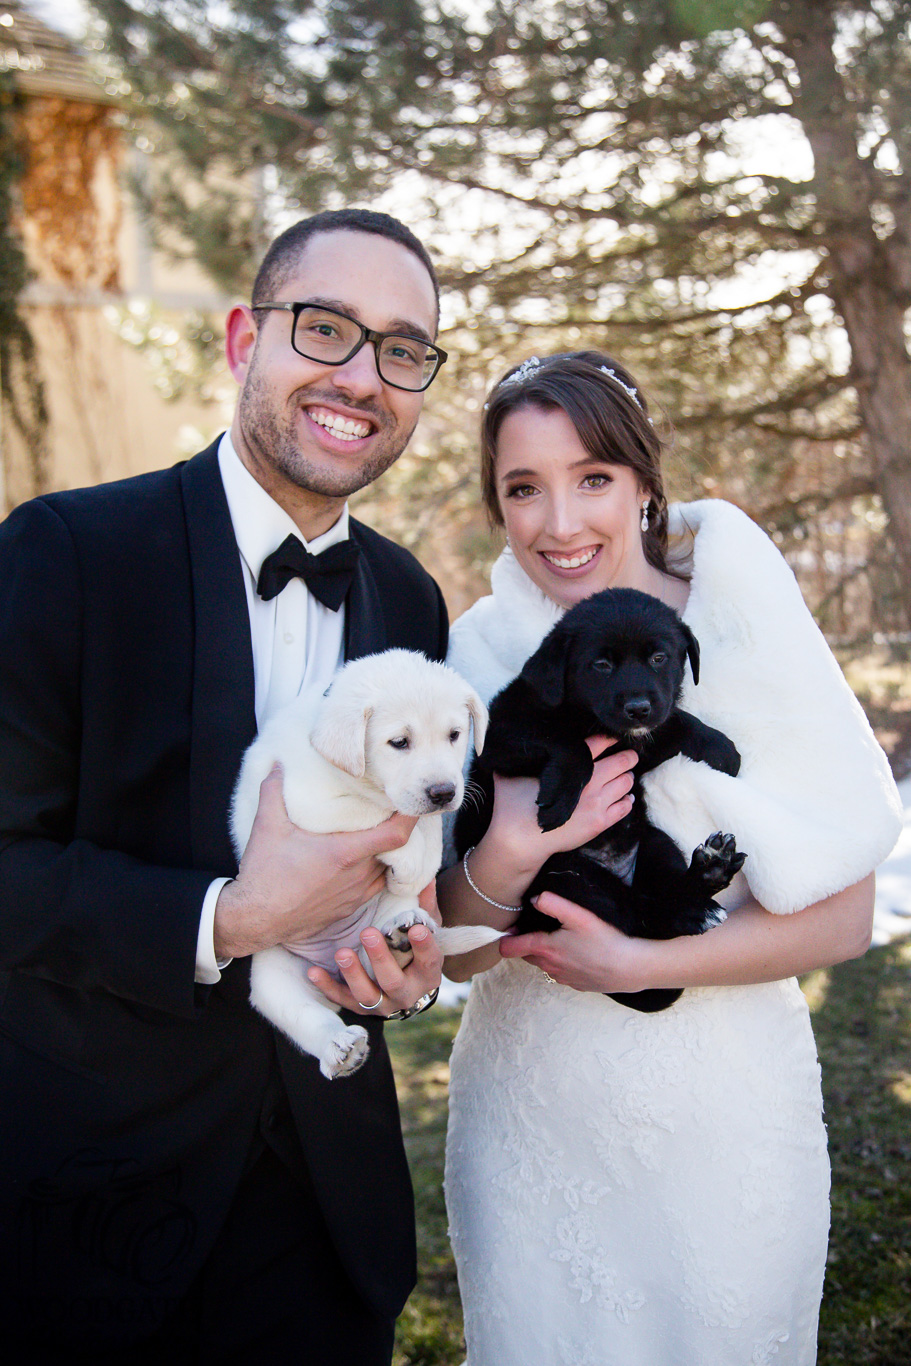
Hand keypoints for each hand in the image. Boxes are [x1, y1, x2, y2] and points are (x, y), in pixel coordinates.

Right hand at [214, 766, 417, 958]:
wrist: (256, 920)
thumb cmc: (264, 874)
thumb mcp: (267, 827)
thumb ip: (273, 791)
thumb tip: (277, 764)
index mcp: (346, 853)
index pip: (397, 835)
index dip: (411, 817)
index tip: (412, 801)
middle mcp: (358, 876)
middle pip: (395, 850)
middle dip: (398, 831)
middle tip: (393, 812)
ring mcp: (355, 895)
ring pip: (386, 871)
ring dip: (387, 854)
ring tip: (380, 835)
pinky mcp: (348, 910)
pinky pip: (374, 887)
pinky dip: (376, 873)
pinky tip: (362, 862)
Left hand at [307, 916, 443, 1016]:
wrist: (408, 988)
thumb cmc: (416, 952)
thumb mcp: (426, 931)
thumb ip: (424, 907)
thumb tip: (424, 877)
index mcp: (427, 974)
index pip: (429, 961)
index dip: (424, 947)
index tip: (415, 929)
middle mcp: (407, 993)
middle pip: (393, 981)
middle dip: (380, 958)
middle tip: (368, 933)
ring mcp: (383, 1004)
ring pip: (367, 995)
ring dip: (353, 974)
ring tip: (342, 953)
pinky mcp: (360, 1007)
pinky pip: (342, 999)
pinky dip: (328, 986)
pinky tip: (314, 972)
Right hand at [488, 737, 636, 874]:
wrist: (520, 841)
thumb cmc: (513, 807)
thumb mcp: (509, 775)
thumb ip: (516, 759)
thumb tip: (507, 744)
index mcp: (569, 768)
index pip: (596, 744)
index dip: (609, 738)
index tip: (614, 737)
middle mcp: (588, 784)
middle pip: (620, 762)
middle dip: (628, 756)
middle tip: (630, 754)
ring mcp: (596, 804)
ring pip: (625, 783)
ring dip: (627, 777)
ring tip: (625, 774)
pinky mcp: (599, 823)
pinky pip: (624, 808)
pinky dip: (628, 800)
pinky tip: (626, 797)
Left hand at [500, 890, 656, 993]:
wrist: (629, 968)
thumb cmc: (604, 941)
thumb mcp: (579, 915)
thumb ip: (553, 903)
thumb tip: (534, 899)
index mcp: (545, 949)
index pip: (509, 948)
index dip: (505, 937)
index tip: (512, 927)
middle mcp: (549, 967)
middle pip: (525, 955)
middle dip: (524, 943)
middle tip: (535, 926)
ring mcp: (562, 978)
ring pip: (543, 964)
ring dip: (543, 953)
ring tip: (559, 938)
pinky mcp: (576, 984)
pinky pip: (560, 972)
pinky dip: (561, 962)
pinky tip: (577, 952)